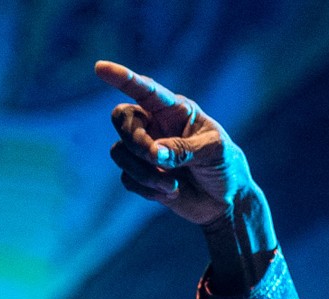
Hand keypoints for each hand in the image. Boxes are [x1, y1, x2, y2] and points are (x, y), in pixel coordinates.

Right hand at [95, 60, 255, 227]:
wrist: (227, 201)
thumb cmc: (225, 166)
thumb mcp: (214, 152)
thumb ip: (183, 149)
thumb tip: (154, 153)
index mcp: (175, 111)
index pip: (145, 90)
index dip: (123, 78)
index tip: (101, 68)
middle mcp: (155, 126)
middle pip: (121, 119)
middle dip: (134, 140)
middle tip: (155, 157)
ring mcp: (146, 151)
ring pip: (120, 152)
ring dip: (143, 172)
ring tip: (171, 185)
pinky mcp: (142, 174)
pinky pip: (127, 178)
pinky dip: (147, 189)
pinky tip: (171, 193)